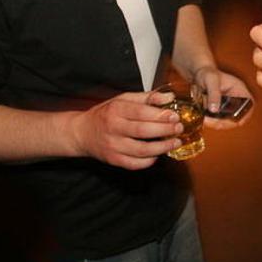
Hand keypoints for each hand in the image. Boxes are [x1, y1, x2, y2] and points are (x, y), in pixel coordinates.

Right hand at [70, 91, 185, 169]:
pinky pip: (135, 164)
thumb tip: (169, 98)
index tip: (175, 116)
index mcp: (116, 110)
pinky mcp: (114, 160)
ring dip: (162, 148)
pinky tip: (159, 154)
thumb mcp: (123, 99)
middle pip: (143, 131)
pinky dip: (150, 160)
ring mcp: (113, 146)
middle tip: (179, 128)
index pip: (141, 113)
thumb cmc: (106, 114)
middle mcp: (113, 128)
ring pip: (141, 150)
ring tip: (175, 142)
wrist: (82, 132)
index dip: (160, 115)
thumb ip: (147, 97)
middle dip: (165, 130)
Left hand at [194, 67, 253, 129]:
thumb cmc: (207, 73)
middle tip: (208, 120)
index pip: (249, 105)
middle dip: (223, 122)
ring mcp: (229, 107)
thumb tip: (214, 110)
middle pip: (237, 118)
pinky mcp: (221, 112)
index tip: (232, 121)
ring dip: (215, 123)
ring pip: (227, 122)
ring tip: (204, 119)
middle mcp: (237, 100)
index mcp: (240, 90)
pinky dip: (211, 122)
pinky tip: (204, 117)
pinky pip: (219, 121)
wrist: (199, 74)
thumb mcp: (211, 80)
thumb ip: (213, 94)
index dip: (244, 115)